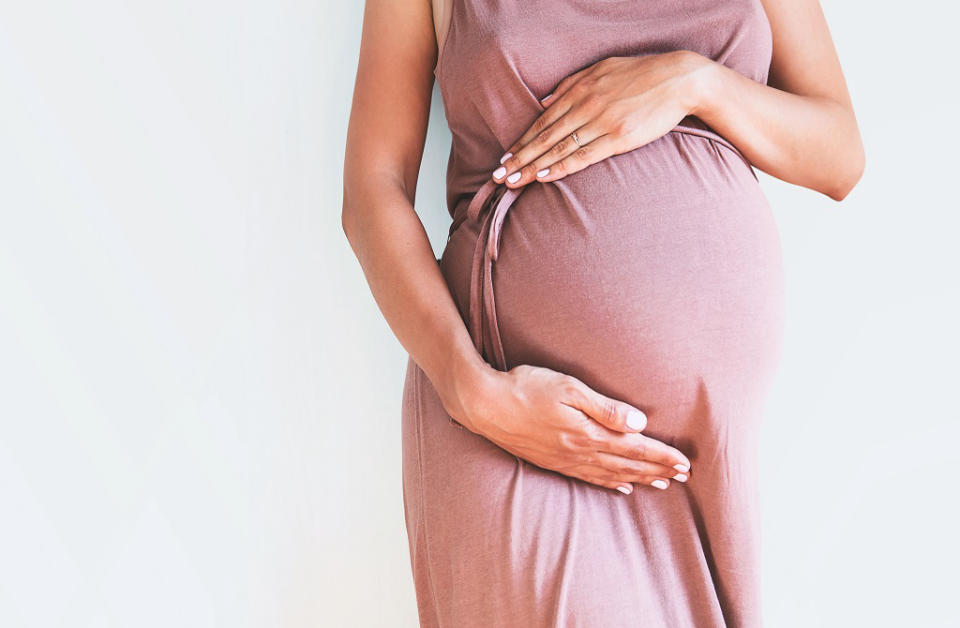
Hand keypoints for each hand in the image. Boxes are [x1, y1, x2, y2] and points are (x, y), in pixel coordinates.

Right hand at [462, 364, 691, 493]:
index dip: (662, 456)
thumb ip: (605, 408)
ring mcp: (564, 459)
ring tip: (662, 484)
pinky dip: (609, 484)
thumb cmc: (526, 387)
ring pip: (611, 474)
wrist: (484, 404)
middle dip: (658, 470)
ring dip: (639, 478)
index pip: (635, 448)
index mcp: (587, 433)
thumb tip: (638, 423)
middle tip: (684, 477)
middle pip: (627, 464)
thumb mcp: (569, 388)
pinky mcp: (552, 461)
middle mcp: (579, 451)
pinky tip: (621, 487)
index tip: (685, 463)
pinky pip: (588, 478)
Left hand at [491, 50, 708, 187]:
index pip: (543, 121)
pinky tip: (544, 176)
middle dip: (519, 158)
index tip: (505, 157)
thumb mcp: (602, 69)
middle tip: (498, 175)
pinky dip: (562, 167)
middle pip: (544, 137)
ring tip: (513, 181)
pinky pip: (584, 156)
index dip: (522, 141)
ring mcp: (601, 123)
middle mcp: (585, 106)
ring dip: (533, 167)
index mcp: (580, 90)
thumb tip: (545, 103)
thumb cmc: (642, 74)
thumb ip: (571, 85)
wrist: (679, 79)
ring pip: (559, 149)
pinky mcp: (618, 138)